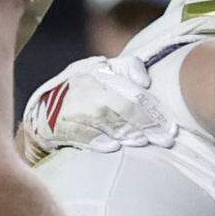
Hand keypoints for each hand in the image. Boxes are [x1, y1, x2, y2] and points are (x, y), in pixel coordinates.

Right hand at [22, 56, 176, 157]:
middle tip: (165, 139)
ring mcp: (73, 107)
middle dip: (148, 124)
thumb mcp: (102, 70)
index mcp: (100, 72)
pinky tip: (113, 148)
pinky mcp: (61, 126)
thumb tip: (146, 81)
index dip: (154, 107)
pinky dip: (98, 141)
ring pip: (107, 121)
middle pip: (125, 106)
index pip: (133, 89)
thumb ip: (127, 68)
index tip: (171, 125)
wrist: (43, 110)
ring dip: (128, 133)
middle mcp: (87, 87)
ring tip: (143, 142)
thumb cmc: (82, 90)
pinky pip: (83, 134)